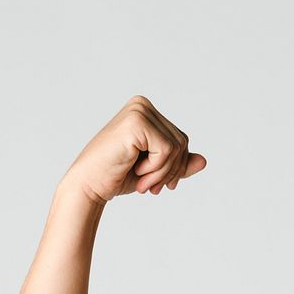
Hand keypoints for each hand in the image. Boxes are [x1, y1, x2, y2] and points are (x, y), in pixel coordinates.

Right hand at [59, 95, 206, 204]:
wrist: (88, 186)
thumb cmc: (116, 176)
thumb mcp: (155, 170)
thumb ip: (178, 164)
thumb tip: (204, 161)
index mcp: (146, 111)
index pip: (181, 138)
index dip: (177, 166)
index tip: (162, 185)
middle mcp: (142, 105)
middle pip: (182, 141)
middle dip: (171, 171)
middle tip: (152, 189)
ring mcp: (139, 110)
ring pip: (177, 147)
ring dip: (162, 173)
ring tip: (143, 183)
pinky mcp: (136, 122)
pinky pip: (167, 150)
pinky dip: (156, 169)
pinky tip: (137, 174)